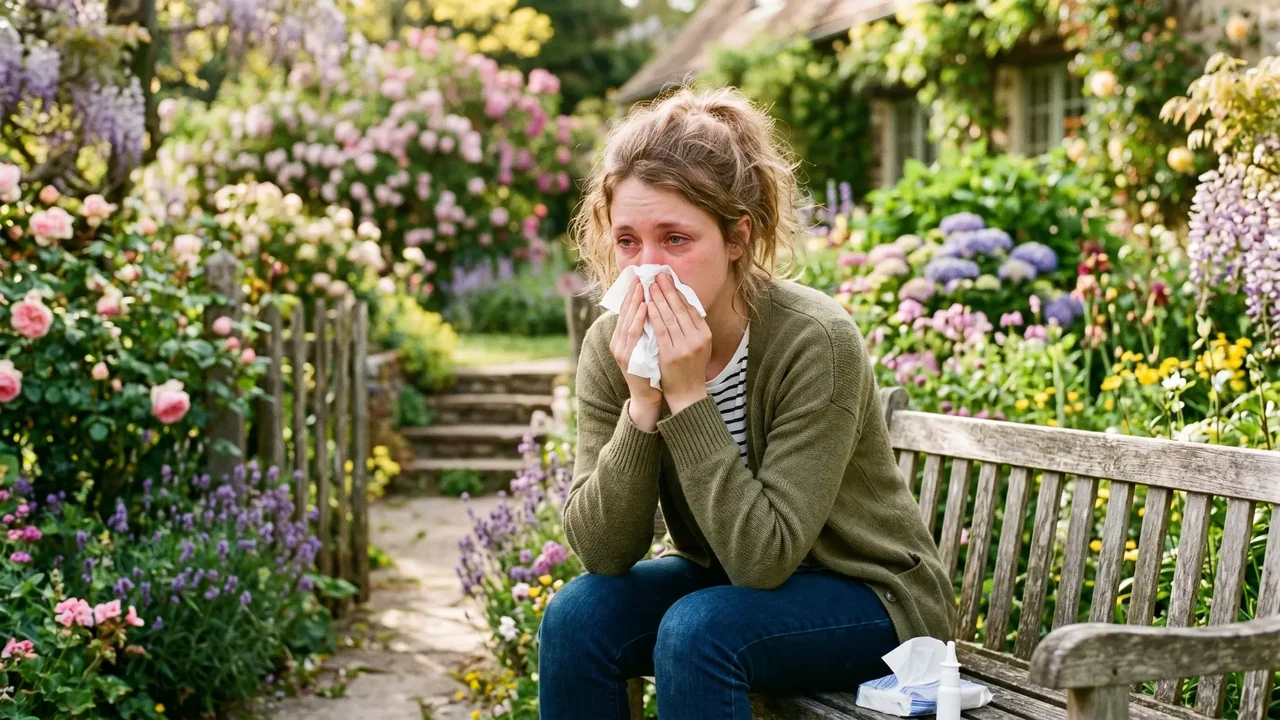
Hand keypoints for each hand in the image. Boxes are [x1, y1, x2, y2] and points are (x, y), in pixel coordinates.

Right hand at [609, 276, 663, 427]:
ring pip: (628, 320)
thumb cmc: (652, 370)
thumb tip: (658, 308)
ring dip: (635, 302)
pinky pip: (634, 334)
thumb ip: (649, 329)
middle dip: (633, 293)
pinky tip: (645, 307)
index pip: (626, 310)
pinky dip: (638, 319)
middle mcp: (618, 342)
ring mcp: (621, 350)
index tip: (640, 277)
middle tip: (641, 275)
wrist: (648, 397)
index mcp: (622, 338)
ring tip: (643, 286)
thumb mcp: (649, 346)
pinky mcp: (626, 358)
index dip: (632, 293)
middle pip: (624, 312)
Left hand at [648, 273, 711, 412]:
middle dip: (667, 290)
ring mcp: (685, 347)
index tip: (669, 279)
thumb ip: (693, 327)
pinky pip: (660, 330)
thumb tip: (681, 303)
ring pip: (669, 317)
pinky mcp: (671, 354)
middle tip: (658, 275)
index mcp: (705, 334)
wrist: (687, 394)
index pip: (690, 308)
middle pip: (680, 308)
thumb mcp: (699, 346)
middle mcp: (697, 339)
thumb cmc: (691, 368)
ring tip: (650, 285)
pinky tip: (647, 305)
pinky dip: (653, 316)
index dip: (678, 292)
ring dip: (658, 299)